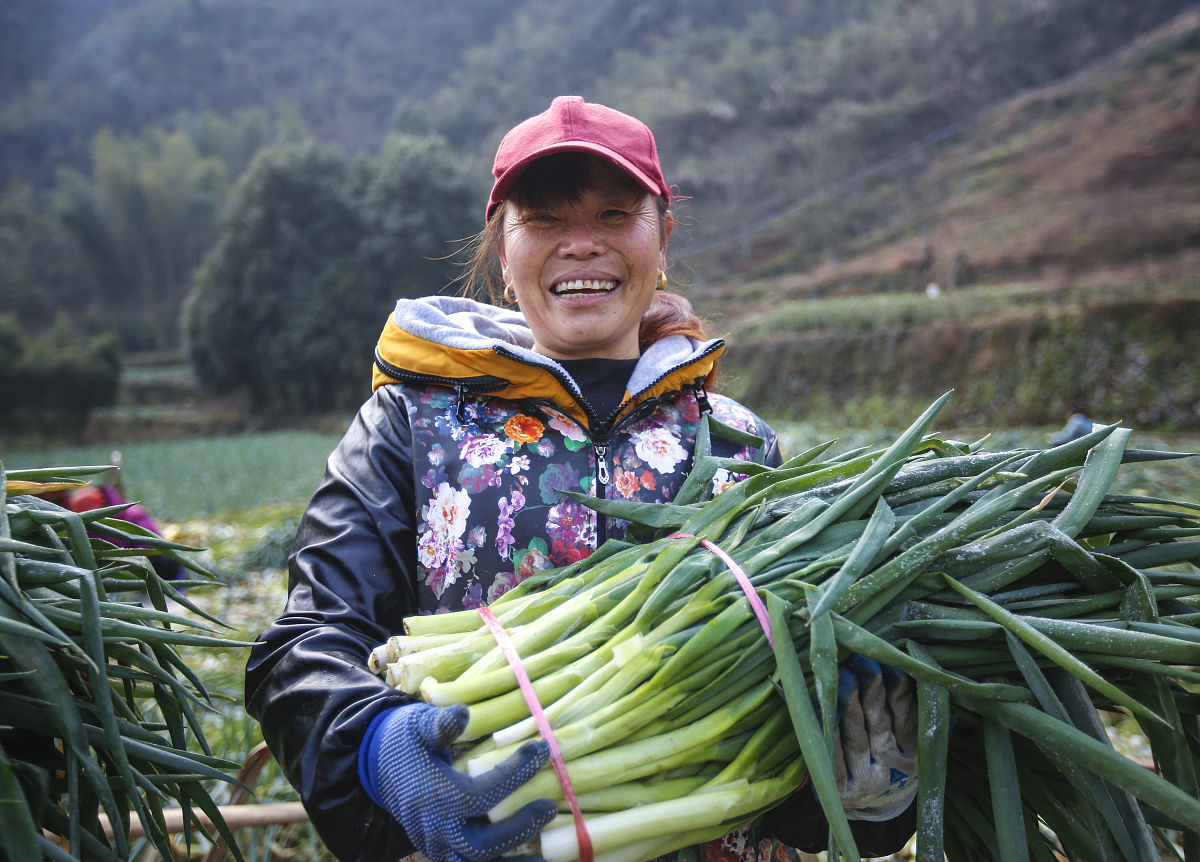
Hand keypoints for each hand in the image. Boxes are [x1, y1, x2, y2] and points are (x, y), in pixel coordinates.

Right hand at [359, 702, 556, 861]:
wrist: (380, 768)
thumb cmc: (407, 742)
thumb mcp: (419, 725)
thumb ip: (440, 724)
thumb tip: (463, 713)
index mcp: (433, 797)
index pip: (481, 794)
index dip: (515, 773)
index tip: (542, 749)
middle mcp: (436, 829)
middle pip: (480, 845)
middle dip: (518, 828)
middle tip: (548, 806)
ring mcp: (439, 846)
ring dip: (513, 861)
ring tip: (547, 857)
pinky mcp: (445, 852)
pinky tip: (531, 859)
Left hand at [833, 656, 918, 820]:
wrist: (868, 801)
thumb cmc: (890, 757)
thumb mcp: (912, 740)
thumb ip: (917, 712)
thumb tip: (925, 678)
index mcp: (916, 757)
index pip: (908, 719)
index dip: (899, 691)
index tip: (891, 664)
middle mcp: (893, 772)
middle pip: (881, 727)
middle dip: (872, 692)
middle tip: (862, 662)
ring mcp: (866, 783)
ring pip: (857, 740)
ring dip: (849, 707)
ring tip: (844, 677)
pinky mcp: (841, 790)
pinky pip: (834, 759)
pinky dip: (830, 733)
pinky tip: (825, 709)